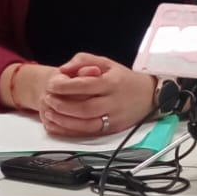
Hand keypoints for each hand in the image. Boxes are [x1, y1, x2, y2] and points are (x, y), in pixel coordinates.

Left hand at [39, 53, 155, 140]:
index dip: (65, 86)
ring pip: (86, 125)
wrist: (148, 95)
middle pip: (84, 108)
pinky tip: (57, 126)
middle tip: (48, 99)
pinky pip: (89, 134)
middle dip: (62, 105)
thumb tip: (64, 70)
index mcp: (112, 83)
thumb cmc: (123, 78)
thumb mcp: (105, 62)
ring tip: (50, 113)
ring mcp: (114, 118)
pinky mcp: (113, 130)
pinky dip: (70, 132)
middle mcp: (114, 102)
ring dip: (64, 121)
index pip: (85, 85)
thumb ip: (83, 61)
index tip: (51, 85)